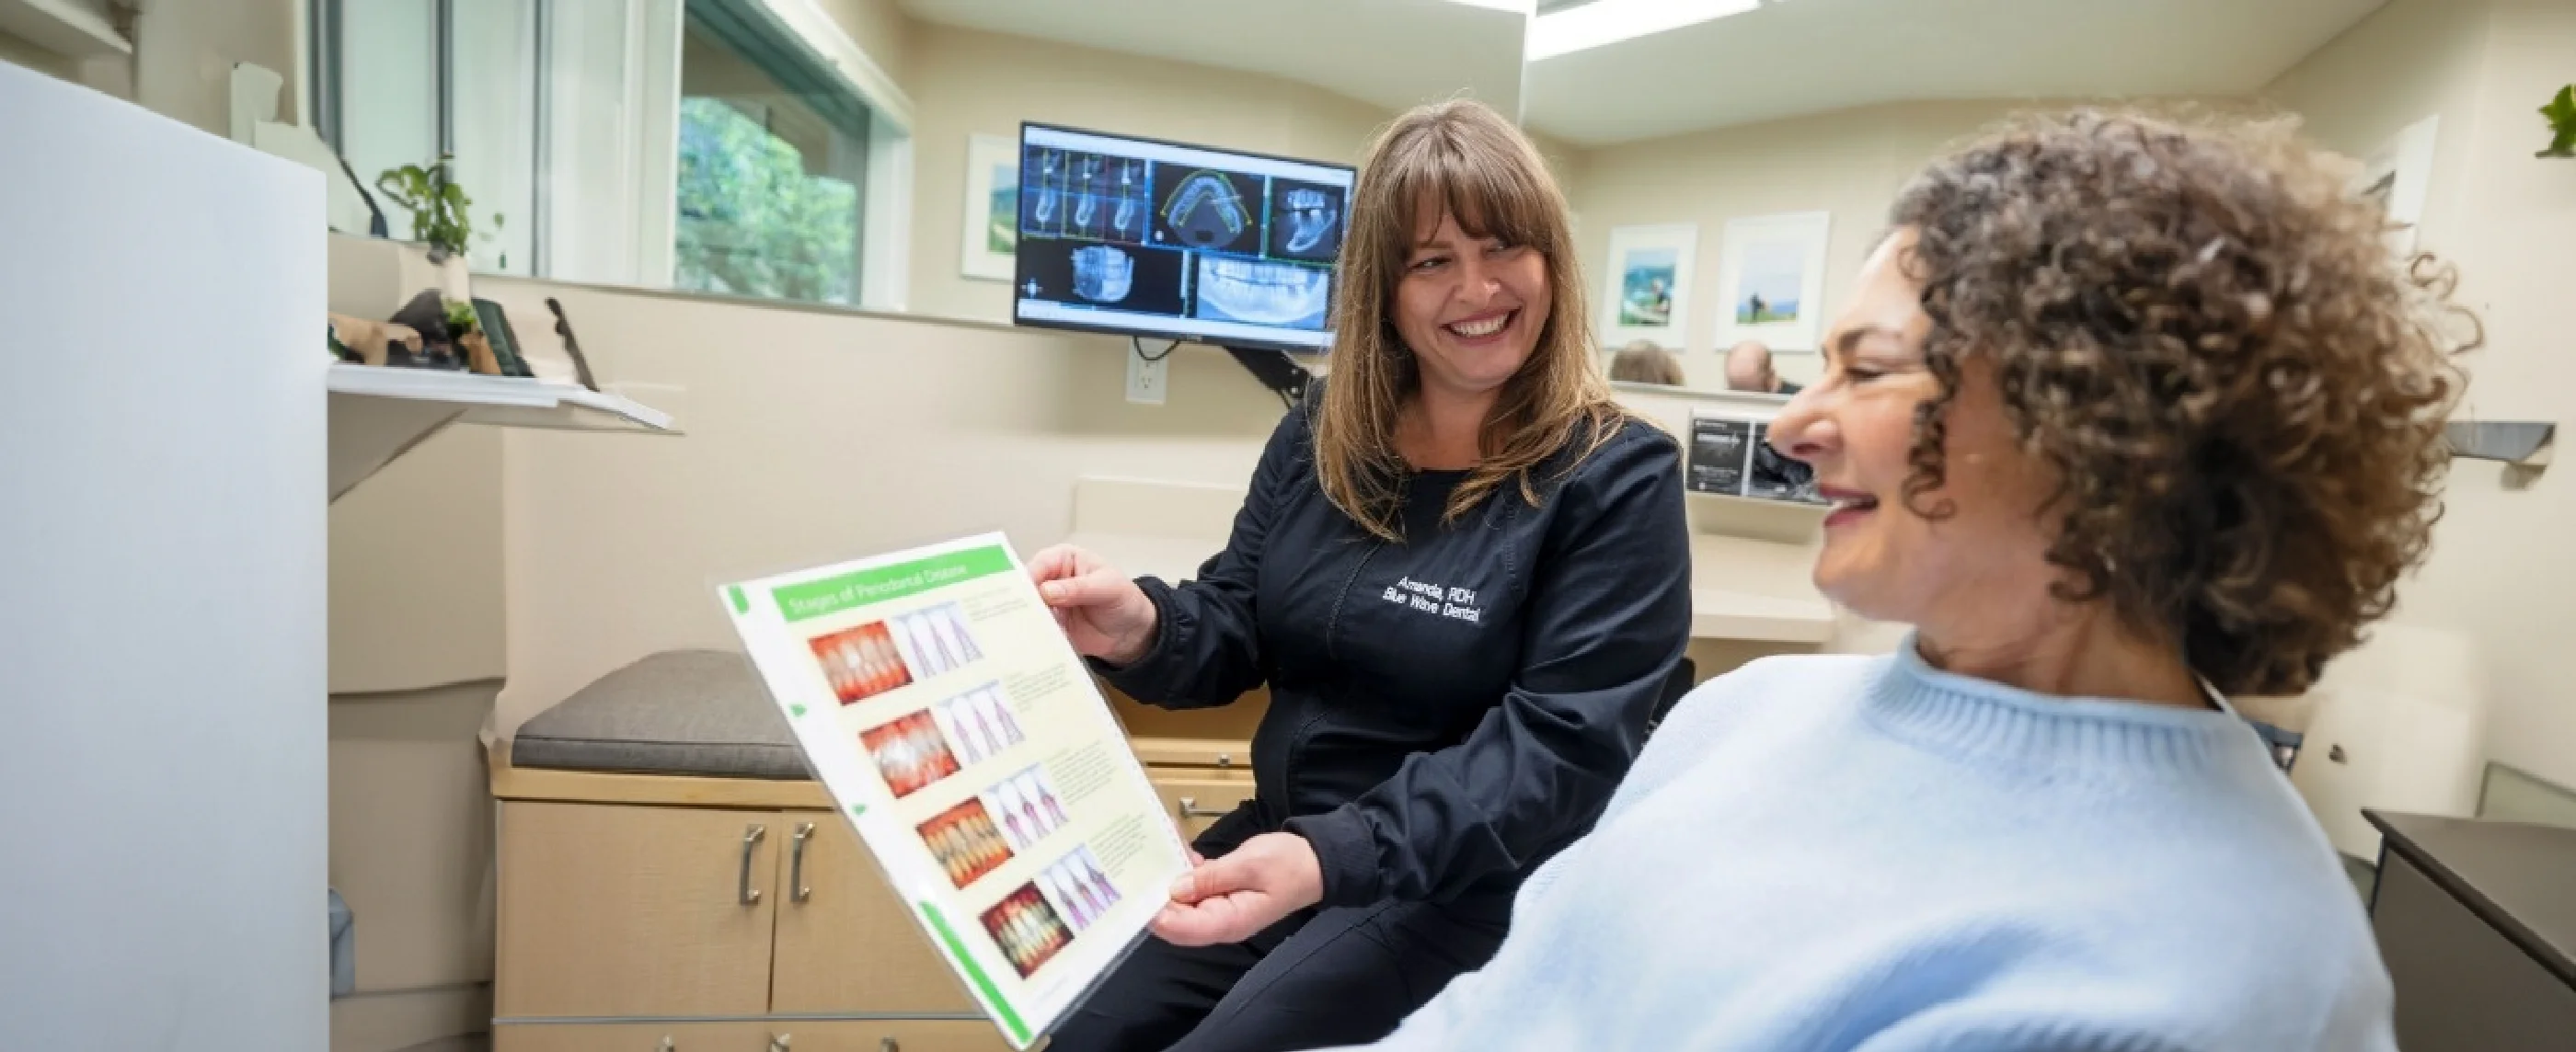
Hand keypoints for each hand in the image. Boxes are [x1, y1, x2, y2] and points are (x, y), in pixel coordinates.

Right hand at [1027, 544, 1158, 665]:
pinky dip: (1035, 637)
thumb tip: (1047, 591)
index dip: (1029, 578)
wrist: (1132, 632)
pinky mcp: (1049, 627)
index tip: (1024, 594)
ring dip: (1027, 622)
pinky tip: (1034, 645)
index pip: (1039, 565)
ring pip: (1028, 611)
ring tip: (1027, 633)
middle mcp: (1050, 580)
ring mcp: (1047, 605)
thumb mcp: (1107, 587)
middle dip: (1022, 602)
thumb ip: (1079, 588)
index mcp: (1063, 559)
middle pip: (1027, 588)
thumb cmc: (1123, 598)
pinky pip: (1037, 631)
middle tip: (1019, 616)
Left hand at [1151, 833, 1323, 946]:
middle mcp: (1219, 922)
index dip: (1155, 913)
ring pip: (1181, 901)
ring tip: (1157, 844)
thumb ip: (1211, 877)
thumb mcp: (1249, 865)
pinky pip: (1193, 888)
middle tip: (1137, 862)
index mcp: (1228, 922)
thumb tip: (1174, 888)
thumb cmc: (1288, 864)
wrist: (1315, 861)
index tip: (1136, 889)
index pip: (1180, 929)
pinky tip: (1177, 847)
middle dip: (1156, 891)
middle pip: (1174, 918)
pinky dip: (1183, 870)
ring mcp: (1218, 909)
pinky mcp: (1220, 894)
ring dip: (1168, 876)